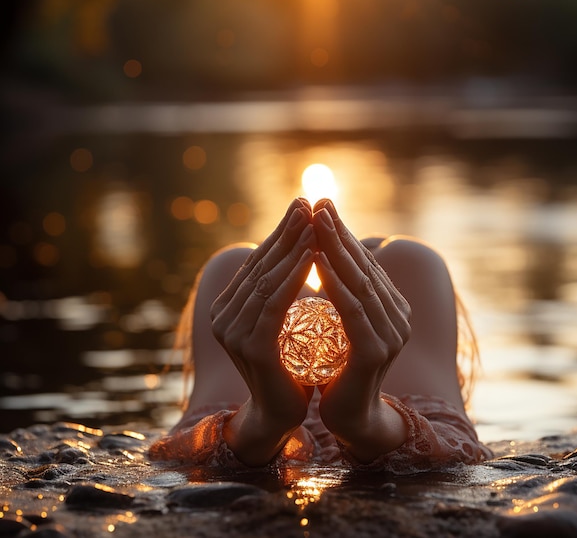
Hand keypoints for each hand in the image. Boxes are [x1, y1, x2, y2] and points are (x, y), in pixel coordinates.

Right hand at [210, 198, 315, 464]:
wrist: (281, 412)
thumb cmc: (288, 363)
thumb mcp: (281, 320)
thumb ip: (279, 290)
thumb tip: (296, 252)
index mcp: (229, 307)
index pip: (258, 262)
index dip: (280, 232)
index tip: (302, 206)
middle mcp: (224, 316)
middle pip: (261, 265)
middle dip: (286, 231)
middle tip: (307, 203)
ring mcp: (234, 331)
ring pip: (268, 279)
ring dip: (293, 247)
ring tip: (314, 223)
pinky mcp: (252, 346)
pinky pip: (276, 302)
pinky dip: (295, 275)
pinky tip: (313, 255)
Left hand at [312, 199, 411, 461]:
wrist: (349, 417)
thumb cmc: (338, 368)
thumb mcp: (341, 324)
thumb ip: (342, 294)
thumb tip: (322, 256)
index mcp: (390, 307)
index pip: (364, 263)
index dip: (342, 233)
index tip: (320, 205)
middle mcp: (397, 316)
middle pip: (363, 266)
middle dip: (339, 232)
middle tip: (318, 202)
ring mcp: (390, 334)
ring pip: (359, 282)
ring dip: (336, 249)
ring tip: (315, 221)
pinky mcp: (375, 351)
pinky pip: (352, 310)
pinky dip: (335, 282)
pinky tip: (318, 260)